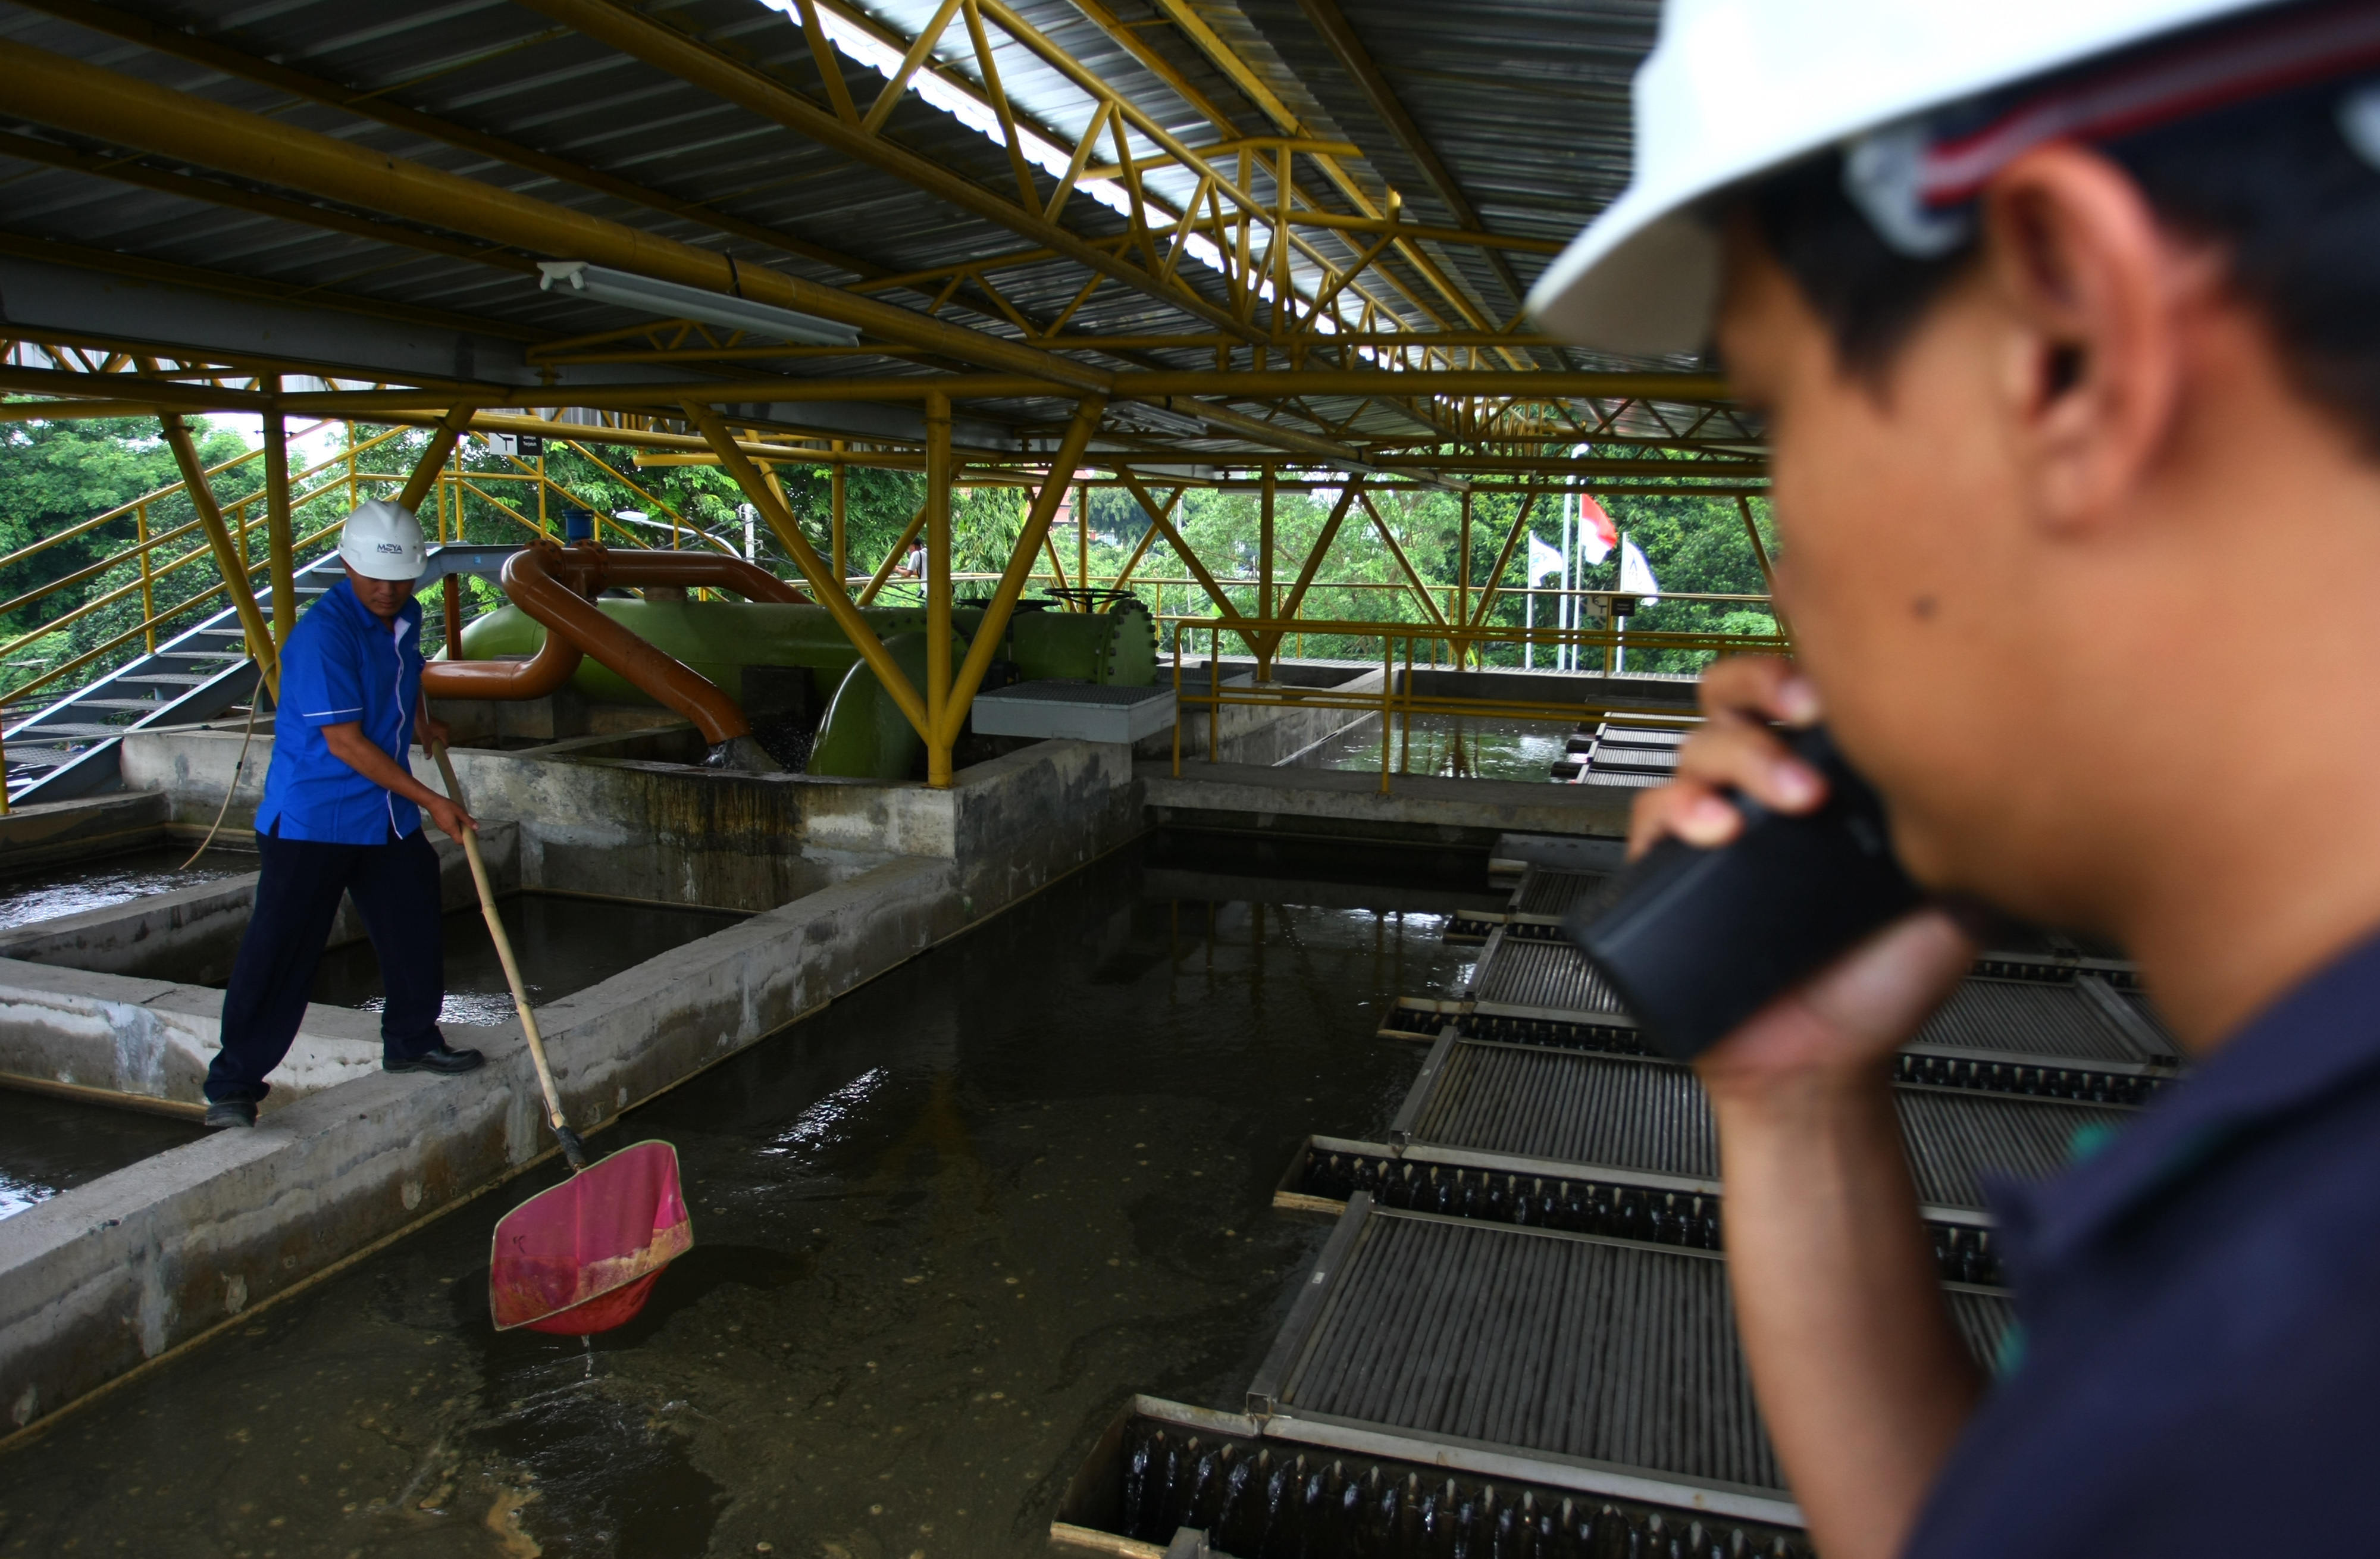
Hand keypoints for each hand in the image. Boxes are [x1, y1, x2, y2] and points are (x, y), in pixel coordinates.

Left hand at [417, 712, 452, 752]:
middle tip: (428, 741)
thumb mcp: (424, 738)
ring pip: (440, 737)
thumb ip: (427, 748)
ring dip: (434, 738)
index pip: (445, 745)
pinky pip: (438, 732)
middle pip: (443, 741)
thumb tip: (428, 758)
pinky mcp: (439, 723)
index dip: (439, 748)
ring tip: (426, 736)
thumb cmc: (423, 724)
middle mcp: (447, 728)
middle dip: (436, 743)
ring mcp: (443, 725)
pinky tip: (427, 732)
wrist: (419, 712)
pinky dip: (433, 734)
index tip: (433, 748)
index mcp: (445, 732)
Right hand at [425, 794, 476, 839]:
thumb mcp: (460, 812)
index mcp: (452, 829)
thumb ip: (468, 820)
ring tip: (464, 821)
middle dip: (465, 833)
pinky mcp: (440, 824)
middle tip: (471, 827)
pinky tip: (456, 818)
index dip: (467, 840)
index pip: (460, 841)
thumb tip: (476, 827)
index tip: (473, 836)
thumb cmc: (445, 806)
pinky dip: (454, 826)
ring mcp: (442, 828)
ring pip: (453, 832)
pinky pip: (449, 828)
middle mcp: (446, 831)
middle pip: (457, 837)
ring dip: (459, 829)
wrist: (431, 802)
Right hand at [1630, 656, 1970, 1098]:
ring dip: (1742, 755)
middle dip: (1766, 684)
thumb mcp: (1954, 905)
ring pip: (1697, 743)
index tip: (1852, 679)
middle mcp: (1767, 792)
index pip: (1807, 688)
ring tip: (1789, 796)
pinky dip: (1677, 809)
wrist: (1825, 1067)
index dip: (1818, 663)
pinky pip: (1651, 814)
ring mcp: (1718, 825)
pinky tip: (1715, 829)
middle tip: (1806, 708)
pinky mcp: (1670, 870)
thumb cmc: (1880, 990)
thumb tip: (2033, 790)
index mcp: (1829, 780)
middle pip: (1736, 692)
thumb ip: (1982, 846)